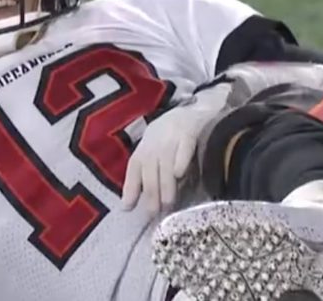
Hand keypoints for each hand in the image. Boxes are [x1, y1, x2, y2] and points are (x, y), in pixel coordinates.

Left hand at [121, 82, 231, 215]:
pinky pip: (184, 146)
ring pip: (165, 162)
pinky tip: (179, 174)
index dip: (130, 187)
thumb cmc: (169, 137)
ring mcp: (172, 136)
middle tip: (154, 212)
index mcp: (145, 148)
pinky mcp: (190, 131)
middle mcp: (155, 142)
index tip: (127, 208)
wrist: (195, 110)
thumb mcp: (154, 151)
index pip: (134, 168)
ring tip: (168, 202)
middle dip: (150, 191)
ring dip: (165, 183)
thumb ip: (146, 174)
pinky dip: (181, 160)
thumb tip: (133, 203)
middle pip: (150, 168)